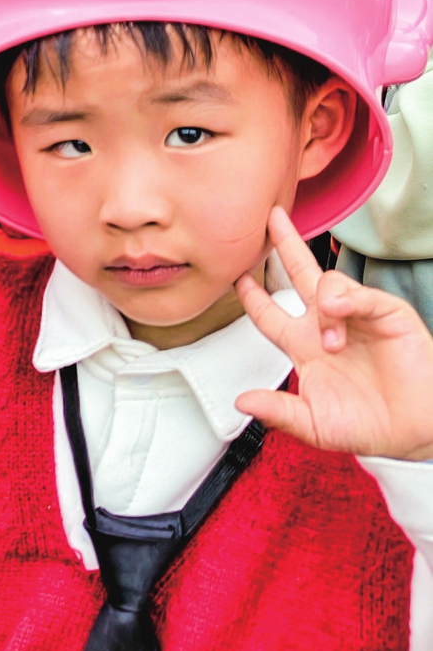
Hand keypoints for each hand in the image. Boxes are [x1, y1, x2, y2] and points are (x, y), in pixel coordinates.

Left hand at [234, 207, 432, 460]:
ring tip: (333, 343)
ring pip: (328, 282)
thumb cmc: (368, 425)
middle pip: (299, 274)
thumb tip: (242, 401)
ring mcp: (356, 317)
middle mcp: (327, 324)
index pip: (269, 312)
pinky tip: (340, 311)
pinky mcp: (387, 315)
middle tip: (271, 218)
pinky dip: (347, 298)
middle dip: (284, 244)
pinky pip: (362, 294)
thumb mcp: (314, 424)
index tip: (236, 277)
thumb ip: (279, 411)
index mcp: (304, 346)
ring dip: (323, 304)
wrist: (413, 432)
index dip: (252, 295)